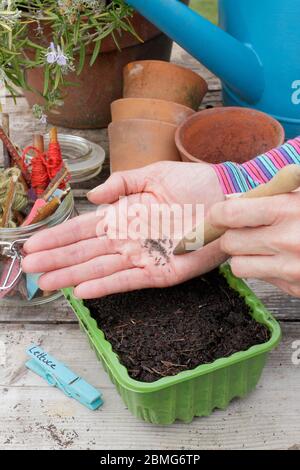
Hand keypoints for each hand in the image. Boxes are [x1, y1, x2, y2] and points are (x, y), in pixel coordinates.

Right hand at [22, 161, 225, 298]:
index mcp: (124, 216)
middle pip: (85, 251)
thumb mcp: (152, 175)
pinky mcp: (163, 272)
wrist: (226, 197)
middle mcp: (129, 239)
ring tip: (46, 283)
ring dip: (73, 276)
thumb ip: (121, 184)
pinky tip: (84, 291)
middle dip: (57, 260)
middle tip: (29, 268)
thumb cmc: (192, 184)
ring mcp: (144, 257)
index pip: (83, 229)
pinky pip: (130, 280)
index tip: (34, 245)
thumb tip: (92, 195)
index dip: (58, 237)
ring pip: (101, 268)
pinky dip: (107, 286)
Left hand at [208, 192, 299, 296]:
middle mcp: (287, 240)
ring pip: (239, 266)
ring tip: (265, 246)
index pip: (229, 214)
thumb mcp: (299, 195)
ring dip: (245, 257)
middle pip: (229, 242)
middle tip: (247, 230)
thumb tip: (233, 199)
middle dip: (232, 236)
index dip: (218, 215)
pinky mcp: (295, 288)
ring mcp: (291, 268)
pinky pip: (262, 280)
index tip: (219, 215)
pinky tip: (283, 258)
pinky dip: (266, 270)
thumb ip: (271, 195)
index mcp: (287, 210)